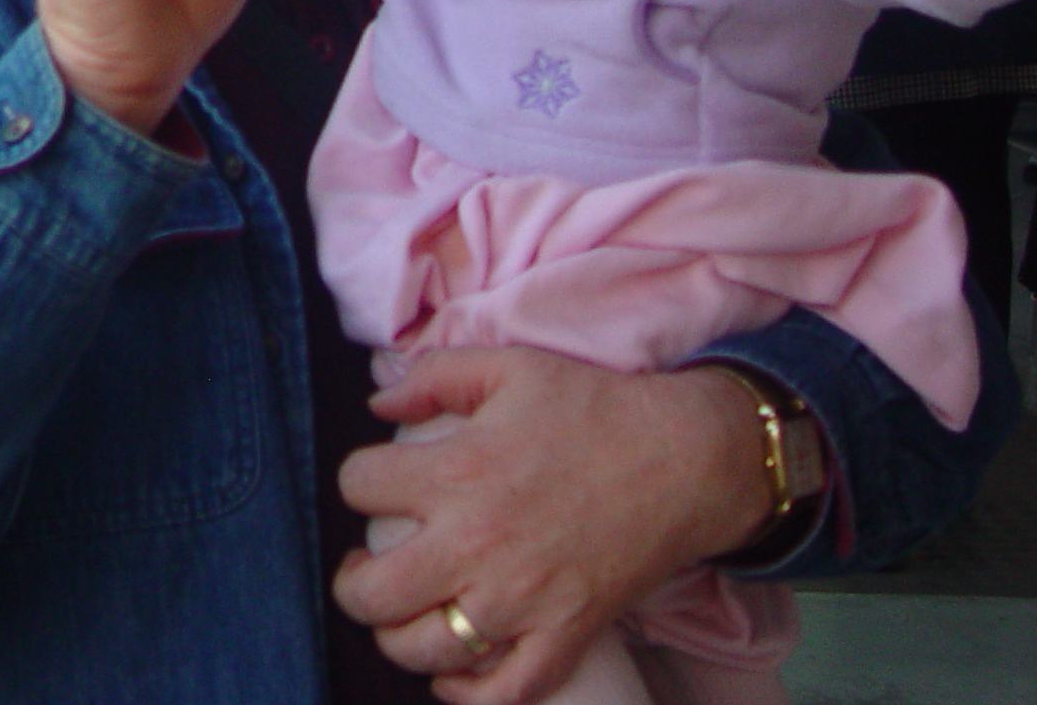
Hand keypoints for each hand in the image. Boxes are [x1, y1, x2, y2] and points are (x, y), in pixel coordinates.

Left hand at [332, 349, 775, 704]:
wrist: (685, 459)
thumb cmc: (594, 408)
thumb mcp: (507, 367)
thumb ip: (432, 376)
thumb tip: (377, 400)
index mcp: (454, 472)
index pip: (357, 486)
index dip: (359, 481)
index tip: (377, 484)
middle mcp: (476, 544)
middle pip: (370, 592)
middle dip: (353, 582)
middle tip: (365, 569)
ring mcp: (521, 600)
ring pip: (423, 649)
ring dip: (397, 637)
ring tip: (403, 614)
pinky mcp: (566, 636)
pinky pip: (504, 692)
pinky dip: (467, 692)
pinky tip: (452, 671)